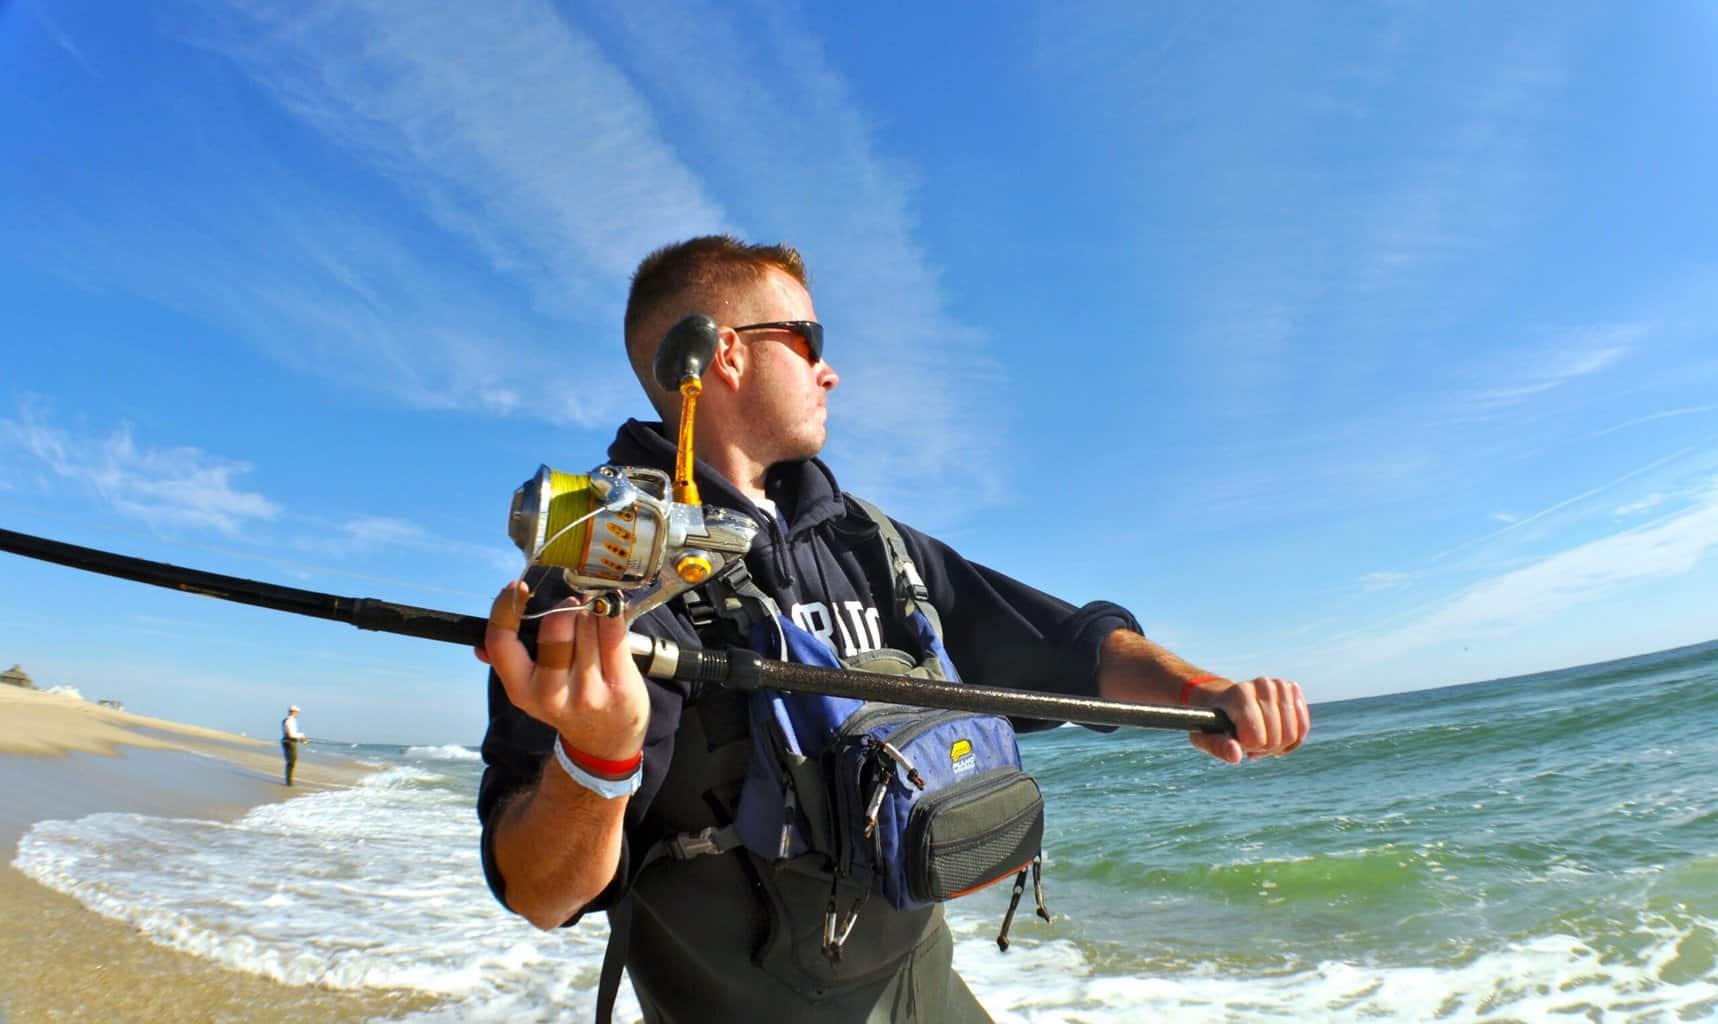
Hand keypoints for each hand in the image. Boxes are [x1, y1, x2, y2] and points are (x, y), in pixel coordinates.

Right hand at [479, 581, 648, 760]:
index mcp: (521, 690)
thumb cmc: (568, 704)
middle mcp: (551, 692)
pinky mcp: (619, 685)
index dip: (505, 608)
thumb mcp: (531, 691)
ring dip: (592, 612)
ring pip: (587, 624)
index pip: (501, 642)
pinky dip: (612, 614)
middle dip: (566, 608)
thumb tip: (477, 647)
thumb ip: (510, 664)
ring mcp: (587, 690)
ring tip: (595, 620)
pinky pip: (614, 633)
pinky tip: (611, 612)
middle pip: (555, 625)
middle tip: (575, 608)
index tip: (517, 588)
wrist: (606, 743)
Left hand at [1186, 676, 1308, 764]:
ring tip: (1262, 739)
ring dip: (1279, 745)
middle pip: (1278, 738)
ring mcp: (1279, 685)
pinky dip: (1293, 739)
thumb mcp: (1205, 737)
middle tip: (1250, 744)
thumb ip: (1218, 747)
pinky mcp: (1291, 690)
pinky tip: (1278, 737)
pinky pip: (1303, 726)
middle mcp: (1262, 685)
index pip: (1258, 739)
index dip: (1249, 748)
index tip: (1237, 741)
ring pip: (1293, 734)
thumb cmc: (1213, 722)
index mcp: (1240, 694)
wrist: (1224, 701)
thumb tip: (1236, 755)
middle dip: (1265, 749)